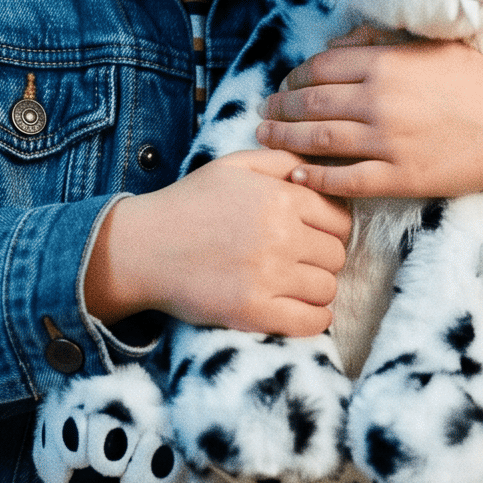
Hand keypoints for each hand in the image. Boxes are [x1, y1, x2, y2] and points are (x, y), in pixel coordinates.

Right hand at [84, 147, 350, 335]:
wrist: (142, 247)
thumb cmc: (189, 203)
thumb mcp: (234, 165)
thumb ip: (282, 160)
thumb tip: (320, 167)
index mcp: (281, 197)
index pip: (340, 218)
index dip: (328, 228)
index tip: (310, 235)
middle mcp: (281, 235)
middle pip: (337, 255)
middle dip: (321, 257)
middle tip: (296, 259)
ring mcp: (268, 276)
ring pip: (328, 288)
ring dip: (315, 288)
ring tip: (292, 284)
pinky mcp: (253, 311)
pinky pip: (311, 322)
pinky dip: (313, 319)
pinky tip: (298, 310)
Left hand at [254, 28, 482, 213]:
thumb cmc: (476, 80)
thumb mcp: (429, 45)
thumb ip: (379, 41)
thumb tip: (334, 44)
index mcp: (385, 64)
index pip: (319, 68)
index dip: (294, 77)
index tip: (285, 85)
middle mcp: (380, 101)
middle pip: (311, 104)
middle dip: (280, 110)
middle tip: (264, 115)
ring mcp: (389, 141)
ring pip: (320, 141)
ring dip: (286, 141)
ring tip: (266, 140)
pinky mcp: (401, 177)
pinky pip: (346, 180)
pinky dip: (316, 178)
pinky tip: (296, 175)